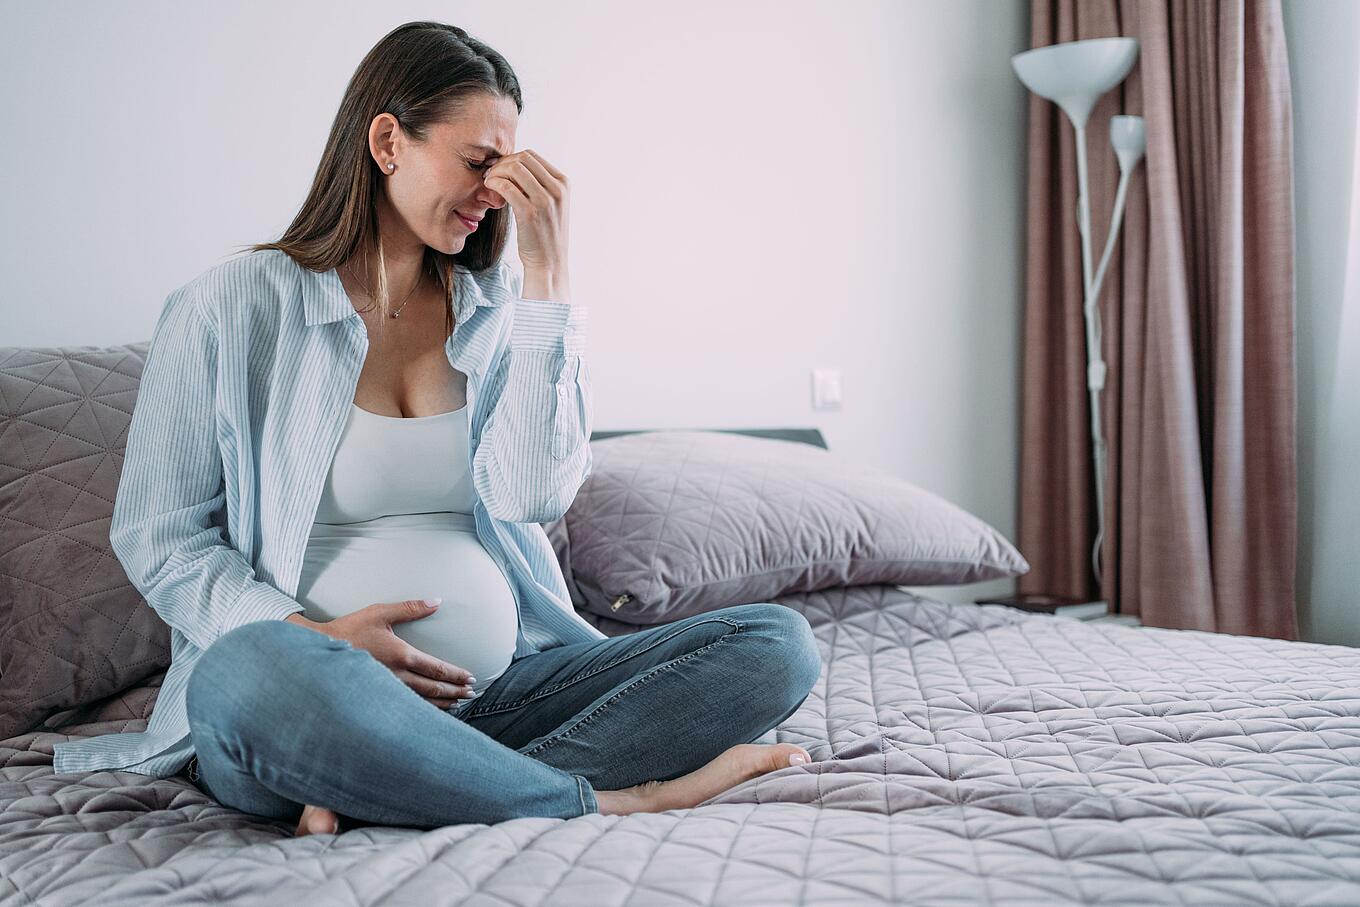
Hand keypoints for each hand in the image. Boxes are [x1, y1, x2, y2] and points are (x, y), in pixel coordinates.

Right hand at [295, 600, 475, 709]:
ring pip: (421, 702)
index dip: (456, 675)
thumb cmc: (349, 629)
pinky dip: (423, 710)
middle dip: (454, 691)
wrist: (318, 650)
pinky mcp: (377, 697)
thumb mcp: (380, 612)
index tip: (470, 678)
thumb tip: (436, 601)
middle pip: (434, 688)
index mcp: (401, 656)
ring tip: (458, 703)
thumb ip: (410, 608)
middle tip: (471, 692)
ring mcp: (387, 690)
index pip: (437, 669)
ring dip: (442, 703)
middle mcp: (397, 677)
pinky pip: (405, 708)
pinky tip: (430, 712)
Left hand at [482, 149, 569, 273]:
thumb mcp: (551, 205)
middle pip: (522, 159)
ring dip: (496, 171)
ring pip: (514, 169)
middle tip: (489, 172)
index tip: (498, 167)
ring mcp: (545, 201)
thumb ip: (540, 184)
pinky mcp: (530, 213)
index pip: (532, 156)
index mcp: (563, 183)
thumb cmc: (545, 234)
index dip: (511, 157)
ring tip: (488, 181)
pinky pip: (507, 186)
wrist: (549, 263)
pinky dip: (494, 183)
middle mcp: (557, 189)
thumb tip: (514, 165)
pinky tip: (488, 187)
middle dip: (502, 162)